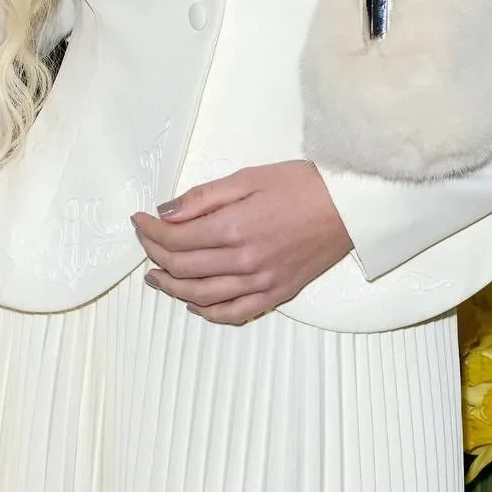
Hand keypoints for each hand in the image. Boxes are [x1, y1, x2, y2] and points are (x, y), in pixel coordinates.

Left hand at [132, 161, 352, 324]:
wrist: (351, 205)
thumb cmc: (303, 185)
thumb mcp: (248, 177)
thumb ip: (203, 198)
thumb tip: (165, 213)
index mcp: (234, 227)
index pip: (176, 239)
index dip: (150, 232)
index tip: (140, 221)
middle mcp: (245, 261)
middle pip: (183, 267)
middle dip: (155, 255)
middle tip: (146, 243)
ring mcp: (262, 282)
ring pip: (202, 296)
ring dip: (172, 288)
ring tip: (156, 277)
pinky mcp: (278, 294)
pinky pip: (235, 313)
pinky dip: (208, 312)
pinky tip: (193, 302)